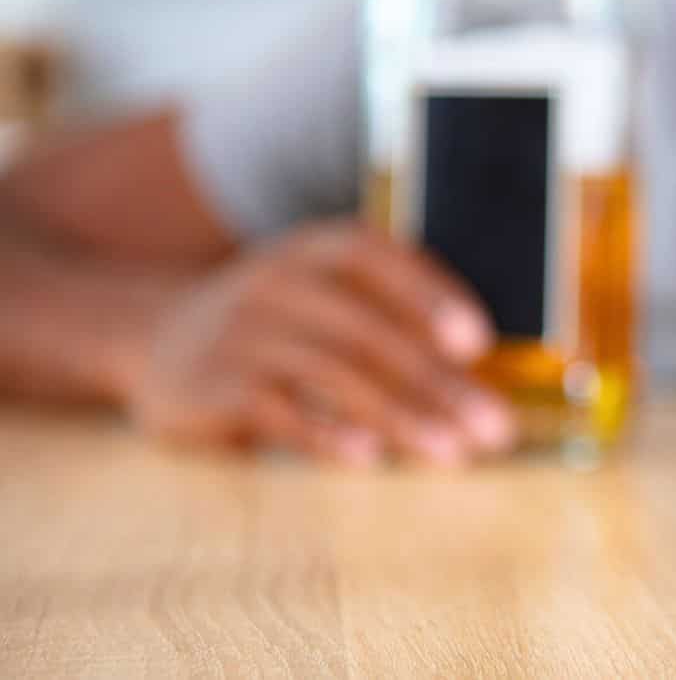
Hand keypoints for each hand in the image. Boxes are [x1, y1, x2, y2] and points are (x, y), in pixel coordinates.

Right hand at [126, 220, 516, 465]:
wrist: (153, 333)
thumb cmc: (279, 320)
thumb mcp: (328, 292)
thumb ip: (394, 315)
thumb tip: (480, 372)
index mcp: (318, 249)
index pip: (378, 259)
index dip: (430, 295)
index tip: (480, 342)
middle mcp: (279, 280)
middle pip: (369, 330)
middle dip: (439, 382)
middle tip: (492, 427)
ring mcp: (242, 331)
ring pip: (333, 372)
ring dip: (401, 416)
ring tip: (450, 452)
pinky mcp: (213, 384)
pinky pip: (278, 410)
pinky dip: (327, 434)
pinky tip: (370, 458)